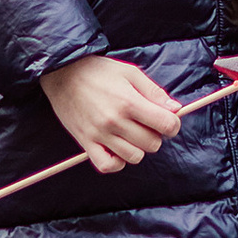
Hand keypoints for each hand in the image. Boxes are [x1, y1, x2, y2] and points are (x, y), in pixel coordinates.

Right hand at [42, 54, 182, 173]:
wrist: (63, 73)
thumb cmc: (98, 71)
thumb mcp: (130, 72)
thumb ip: (154, 91)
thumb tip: (175, 109)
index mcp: (129, 102)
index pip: (165, 125)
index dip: (173, 124)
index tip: (168, 120)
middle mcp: (115, 122)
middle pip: (152, 143)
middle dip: (156, 135)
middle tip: (147, 123)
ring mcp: (99, 135)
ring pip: (133, 157)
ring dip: (138, 148)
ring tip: (132, 134)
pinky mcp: (86, 143)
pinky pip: (107, 166)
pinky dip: (117, 162)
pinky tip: (118, 148)